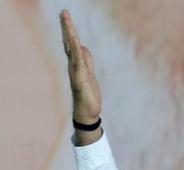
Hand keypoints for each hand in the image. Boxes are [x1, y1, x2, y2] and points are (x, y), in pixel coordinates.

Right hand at [60, 9, 102, 143]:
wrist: (87, 114)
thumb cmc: (88, 95)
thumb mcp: (89, 75)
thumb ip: (86, 61)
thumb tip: (82, 47)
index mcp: (77, 65)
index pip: (73, 44)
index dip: (70, 30)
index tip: (65, 16)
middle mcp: (75, 67)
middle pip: (70, 44)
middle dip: (68, 28)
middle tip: (64, 12)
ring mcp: (77, 73)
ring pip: (74, 51)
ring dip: (71, 37)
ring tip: (68, 22)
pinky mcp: (81, 81)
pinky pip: (80, 65)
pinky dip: (78, 55)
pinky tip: (78, 45)